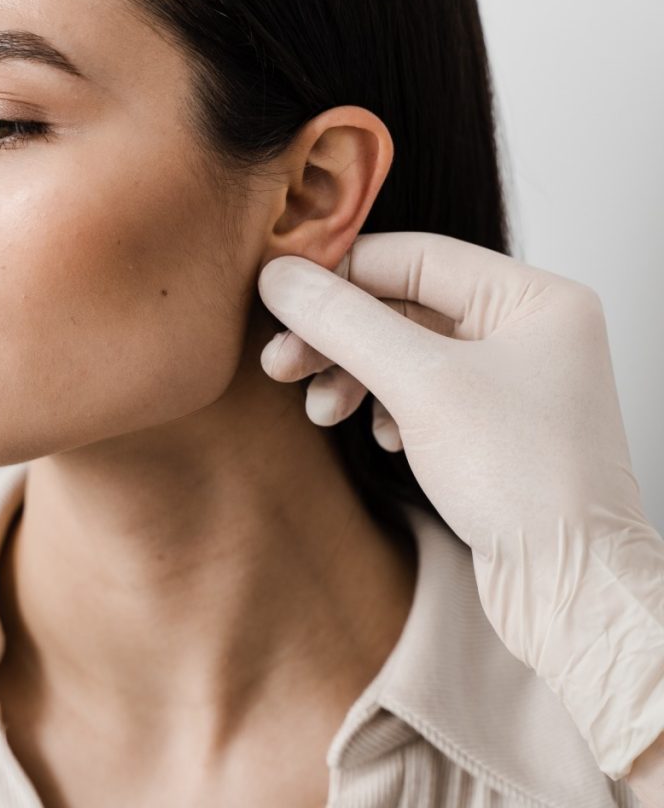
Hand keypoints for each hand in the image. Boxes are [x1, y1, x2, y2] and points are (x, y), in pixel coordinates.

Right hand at [257, 231, 663, 784]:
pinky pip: (416, 392)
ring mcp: (507, 378)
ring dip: (350, 375)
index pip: (414, 257)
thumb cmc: (525, 482)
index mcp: (534, 298)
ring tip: (321, 411)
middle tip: (282, 361)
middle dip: (337, 335)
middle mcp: (525, 329)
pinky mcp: (487, 424)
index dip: (340, 272)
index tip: (280, 293)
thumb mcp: (422, 385)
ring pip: (402, 351)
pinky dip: (382, 407)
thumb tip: (279, 277)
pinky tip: (379, 439)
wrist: (571, 591)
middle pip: (402, 305)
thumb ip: (344, 322)